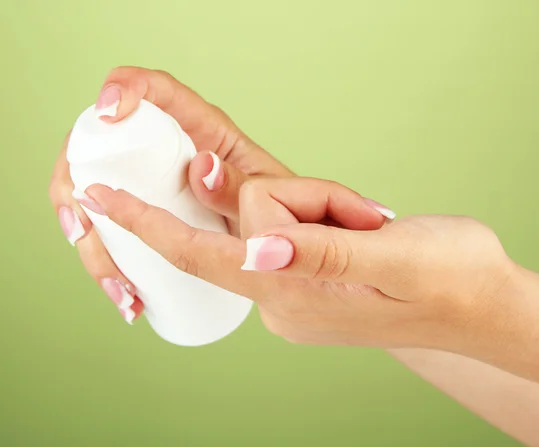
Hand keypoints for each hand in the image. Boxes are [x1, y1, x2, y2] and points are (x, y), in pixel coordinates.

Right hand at [49, 67, 291, 322]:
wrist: (289, 252)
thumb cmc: (284, 215)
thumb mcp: (269, 199)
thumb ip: (240, 183)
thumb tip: (201, 165)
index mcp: (202, 131)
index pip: (156, 91)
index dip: (125, 87)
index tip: (108, 113)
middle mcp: (167, 151)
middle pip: (98, 145)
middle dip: (74, 182)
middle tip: (84, 225)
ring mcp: (152, 184)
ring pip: (93, 195)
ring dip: (92, 242)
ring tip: (121, 287)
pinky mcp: (148, 215)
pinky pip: (111, 232)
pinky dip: (108, 264)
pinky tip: (125, 294)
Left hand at [83, 176, 514, 350]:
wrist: (485, 306)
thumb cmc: (452, 278)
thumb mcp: (394, 257)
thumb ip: (321, 254)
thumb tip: (256, 249)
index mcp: (297, 296)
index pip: (205, 256)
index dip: (149, 226)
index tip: (100, 200)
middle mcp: (284, 301)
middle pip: (257, 219)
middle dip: (311, 199)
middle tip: (370, 217)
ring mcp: (297, 295)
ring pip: (278, 219)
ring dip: (327, 207)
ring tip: (377, 228)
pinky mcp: (311, 283)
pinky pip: (294, 231)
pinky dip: (327, 216)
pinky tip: (367, 232)